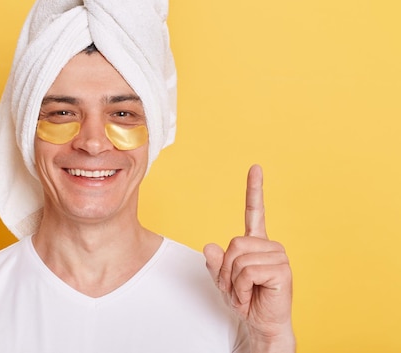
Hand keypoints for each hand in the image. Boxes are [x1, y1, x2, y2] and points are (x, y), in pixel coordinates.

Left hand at [203, 165, 294, 351]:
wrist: (261, 325)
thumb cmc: (246, 300)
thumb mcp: (223, 280)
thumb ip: (215, 263)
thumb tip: (209, 246)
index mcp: (256, 242)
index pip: (255, 211)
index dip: (255, 189)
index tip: (255, 167)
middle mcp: (269, 245)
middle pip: (233, 244)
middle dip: (226, 270)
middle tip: (236, 287)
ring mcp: (278, 256)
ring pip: (238, 258)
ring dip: (233, 281)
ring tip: (245, 292)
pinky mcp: (282, 270)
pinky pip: (246, 271)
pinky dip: (241, 287)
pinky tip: (252, 295)